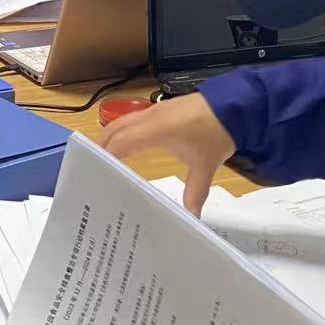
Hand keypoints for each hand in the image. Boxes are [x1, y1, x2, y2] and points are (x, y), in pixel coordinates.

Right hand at [102, 93, 234, 215]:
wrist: (235, 105)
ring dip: (110, 137)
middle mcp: (150, 117)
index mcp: (156, 129)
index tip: (92, 171)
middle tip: (89, 167)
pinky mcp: (162, 109)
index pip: (121, 142)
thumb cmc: (216, 133)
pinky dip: (123, 132)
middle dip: (100, 146)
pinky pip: (133, 120)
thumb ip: (195, 193)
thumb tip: (190, 219)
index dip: (105, 155)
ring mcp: (155, 111)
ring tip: (101, 157)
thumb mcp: (205, 166)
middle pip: (114, 129)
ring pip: (122, 122)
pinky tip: (126, 145)